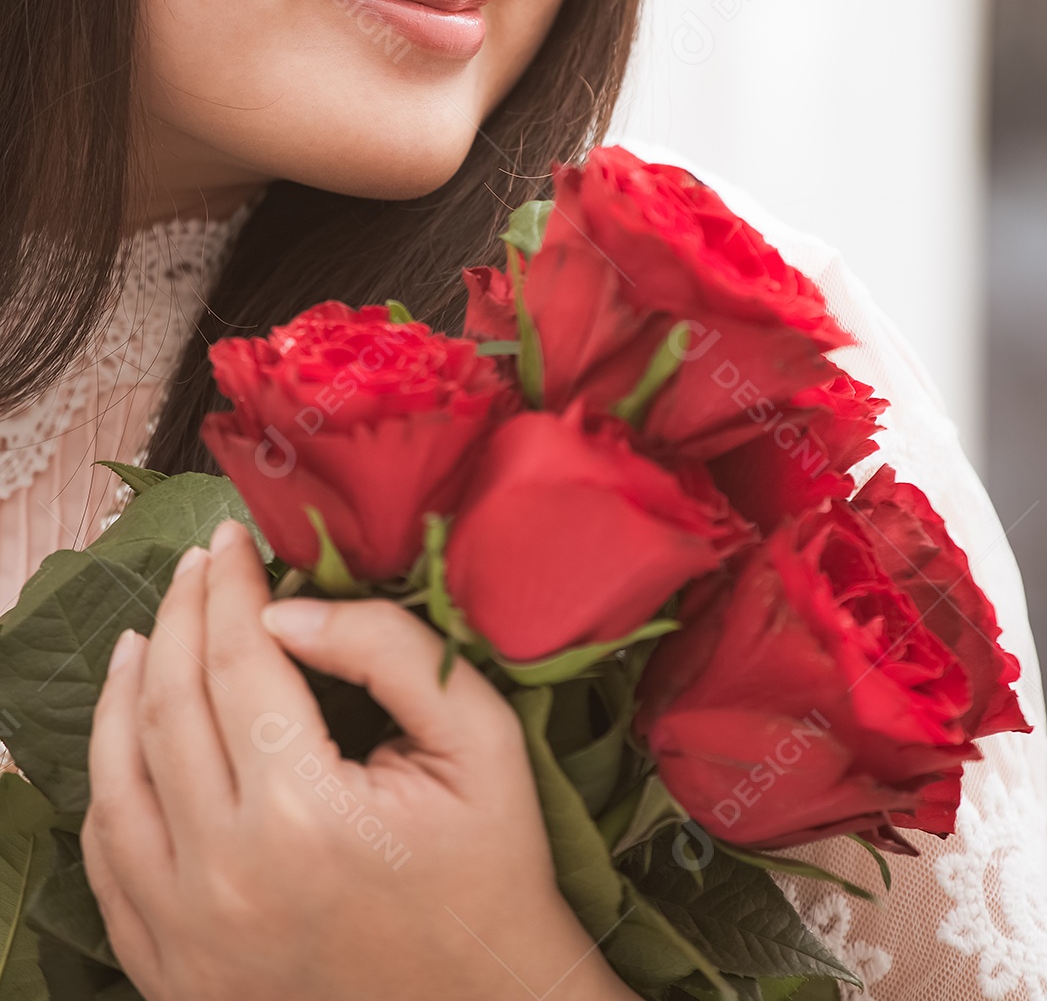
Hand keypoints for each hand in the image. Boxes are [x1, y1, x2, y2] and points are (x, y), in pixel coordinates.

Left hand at [83, 519, 634, 1000]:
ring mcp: (188, 936)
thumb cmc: (489, 862)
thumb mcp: (477, 737)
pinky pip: (110, 863)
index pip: (239, 662)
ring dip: (125, 691)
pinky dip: (109, 785)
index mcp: (304, 816)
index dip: (232, 587)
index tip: (232, 537)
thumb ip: (387, 653)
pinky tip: (129, 735)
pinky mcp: (174, 972)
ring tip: (147, 633)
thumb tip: (288, 608)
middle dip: (181, 616)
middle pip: (169, 708)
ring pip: (117, 782)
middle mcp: (226, 878)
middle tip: (200, 565)